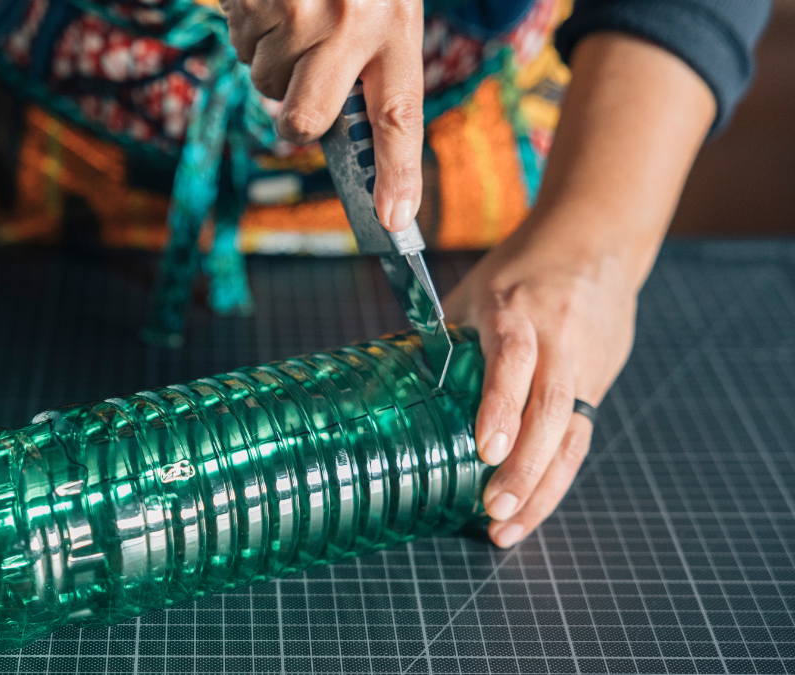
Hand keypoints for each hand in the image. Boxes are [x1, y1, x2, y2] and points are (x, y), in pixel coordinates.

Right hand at [220, 0, 423, 231]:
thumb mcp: (383, 0)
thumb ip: (367, 62)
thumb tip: (325, 131)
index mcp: (393, 22)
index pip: (399, 114)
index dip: (396, 173)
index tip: (395, 223)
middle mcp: (346, 22)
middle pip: (305, 119)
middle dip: (294, 115)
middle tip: (300, 85)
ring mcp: (294, 12)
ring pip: (264, 81)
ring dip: (270, 57)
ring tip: (291, 7)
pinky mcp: (252, 0)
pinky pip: (239, 43)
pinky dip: (247, 26)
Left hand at [443, 220, 637, 546]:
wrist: (595, 243)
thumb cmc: (520, 272)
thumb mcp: (473, 293)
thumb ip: (441, 338)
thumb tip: (380, 381)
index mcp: (519, 312)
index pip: (514, 361)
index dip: (501, 406)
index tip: (486, 448)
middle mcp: (559, 341)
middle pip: (550, 410)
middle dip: (524, 467)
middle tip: (492, 508)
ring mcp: (586, 365)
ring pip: (572, 435)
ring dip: (542, 487)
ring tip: (508, 526)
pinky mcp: (601, 384)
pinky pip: (580, 437)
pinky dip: (556, 477)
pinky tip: (531, 508)